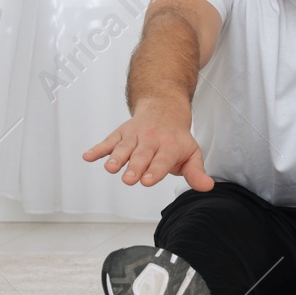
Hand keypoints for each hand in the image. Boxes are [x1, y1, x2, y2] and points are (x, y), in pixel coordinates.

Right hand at [83, 99, 214, 190]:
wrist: (163, 108)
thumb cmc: (177, 139)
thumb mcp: (192, 154)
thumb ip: (196, 172)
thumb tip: (207, 187)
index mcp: (169, 147)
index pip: (162, 161)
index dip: (155, 171)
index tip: (147, 181)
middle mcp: (151, 140)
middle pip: (141, 156)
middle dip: (134, 167)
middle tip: (129, 179)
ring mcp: (134, 136)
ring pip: (124, 148)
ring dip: (116, 158)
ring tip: (110, 168)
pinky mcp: (121, 134)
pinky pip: (108, 141)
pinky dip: (98, 149)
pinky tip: (88, 156)